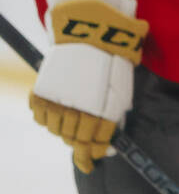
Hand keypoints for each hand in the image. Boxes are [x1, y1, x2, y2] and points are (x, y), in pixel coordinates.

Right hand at [29, 0, 146, 172]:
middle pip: (75, 140)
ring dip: (66, 130)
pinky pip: (41, 119)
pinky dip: (49, 119)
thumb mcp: (122, 92)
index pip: (95, 143)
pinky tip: (59, 110)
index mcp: (101, 111)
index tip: (95, 159)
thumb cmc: (111, 63)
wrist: (89, 35)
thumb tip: (109, 146)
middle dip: (83, 143)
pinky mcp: (41, 94)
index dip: (95, 154)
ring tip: (75, 118)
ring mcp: (56, 103)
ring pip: (57, 131)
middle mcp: (76, 111)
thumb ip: (113, 119)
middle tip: (87, 139)